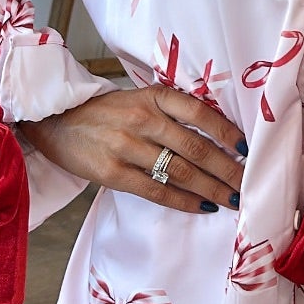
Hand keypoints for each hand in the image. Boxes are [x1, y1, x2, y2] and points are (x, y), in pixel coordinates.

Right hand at [21, 85, 245, 214]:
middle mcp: (142, 119)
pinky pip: (156, 191)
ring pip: (180, 171)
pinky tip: (202, 207)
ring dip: (211, 188)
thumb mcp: (138, 98)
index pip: (199, 112)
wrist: (55, 120)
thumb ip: (170, 112)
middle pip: (195, 147)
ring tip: (232, 199)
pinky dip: (183, 201)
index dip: (226, 131)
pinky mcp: (113, 173)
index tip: (246, 149)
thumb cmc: (104, 112)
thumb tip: (215, 136)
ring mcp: (127, 146)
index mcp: (153, 96)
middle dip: (226, 168)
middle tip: (248, 182)